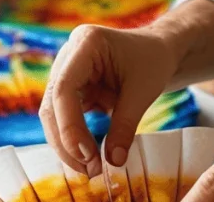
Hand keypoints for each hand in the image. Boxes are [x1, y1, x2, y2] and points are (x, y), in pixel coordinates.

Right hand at [39, 24, 176, 177]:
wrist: (160, 49)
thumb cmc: (154, 60)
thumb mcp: (144, 91)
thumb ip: (126, 125)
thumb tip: (113, 161)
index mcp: (86, 43)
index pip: (64, 88)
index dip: (70, 125)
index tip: (87, 154)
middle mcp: (69, 54)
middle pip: (52, 104)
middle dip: (66, 141)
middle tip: (89, 170)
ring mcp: (67, 70)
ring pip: (54, 114)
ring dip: (69, 144)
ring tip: (91, 168)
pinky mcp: (72, 87)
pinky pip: (65, 117)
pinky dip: (75, 138)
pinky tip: (89, 156)